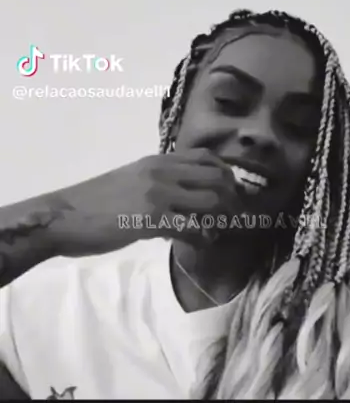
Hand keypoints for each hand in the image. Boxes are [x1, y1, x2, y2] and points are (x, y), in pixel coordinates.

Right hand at [46, 149, 244, 256]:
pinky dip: (203, 238)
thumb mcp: (131, 181)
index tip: (229, 196)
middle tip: (230, 220)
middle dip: (231, 200)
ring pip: (210, 201)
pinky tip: (199, 245)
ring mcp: (158, 194)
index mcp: (158, 161)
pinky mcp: (151, 219)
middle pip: (217, 177)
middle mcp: (162, 171)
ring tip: (216, 233)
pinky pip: (192, 228)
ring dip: (220, 220)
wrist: (64, 216)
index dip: (226, 177)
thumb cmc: (95, 203)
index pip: (207, 158)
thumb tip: (182, 203)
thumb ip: (158, 185)